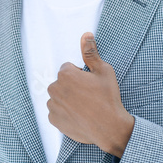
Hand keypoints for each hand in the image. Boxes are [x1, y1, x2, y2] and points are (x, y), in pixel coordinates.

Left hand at [47, 32, 133, 157]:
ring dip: (67, 99)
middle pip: (61, 82)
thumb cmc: (108, 97)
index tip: (90, 84)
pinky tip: (78, 115)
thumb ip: (91, 52)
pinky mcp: (54, 120)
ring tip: (84, 106)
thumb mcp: (103, 71)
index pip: (68, 68)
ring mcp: (53, 105)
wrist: (110, 128)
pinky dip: (64, 112)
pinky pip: (56, 111)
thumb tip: (86, 35)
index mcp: (65, 75)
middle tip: (88, 95)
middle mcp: (54, 88)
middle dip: (71, 86)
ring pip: (58, 96)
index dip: (80, 75)